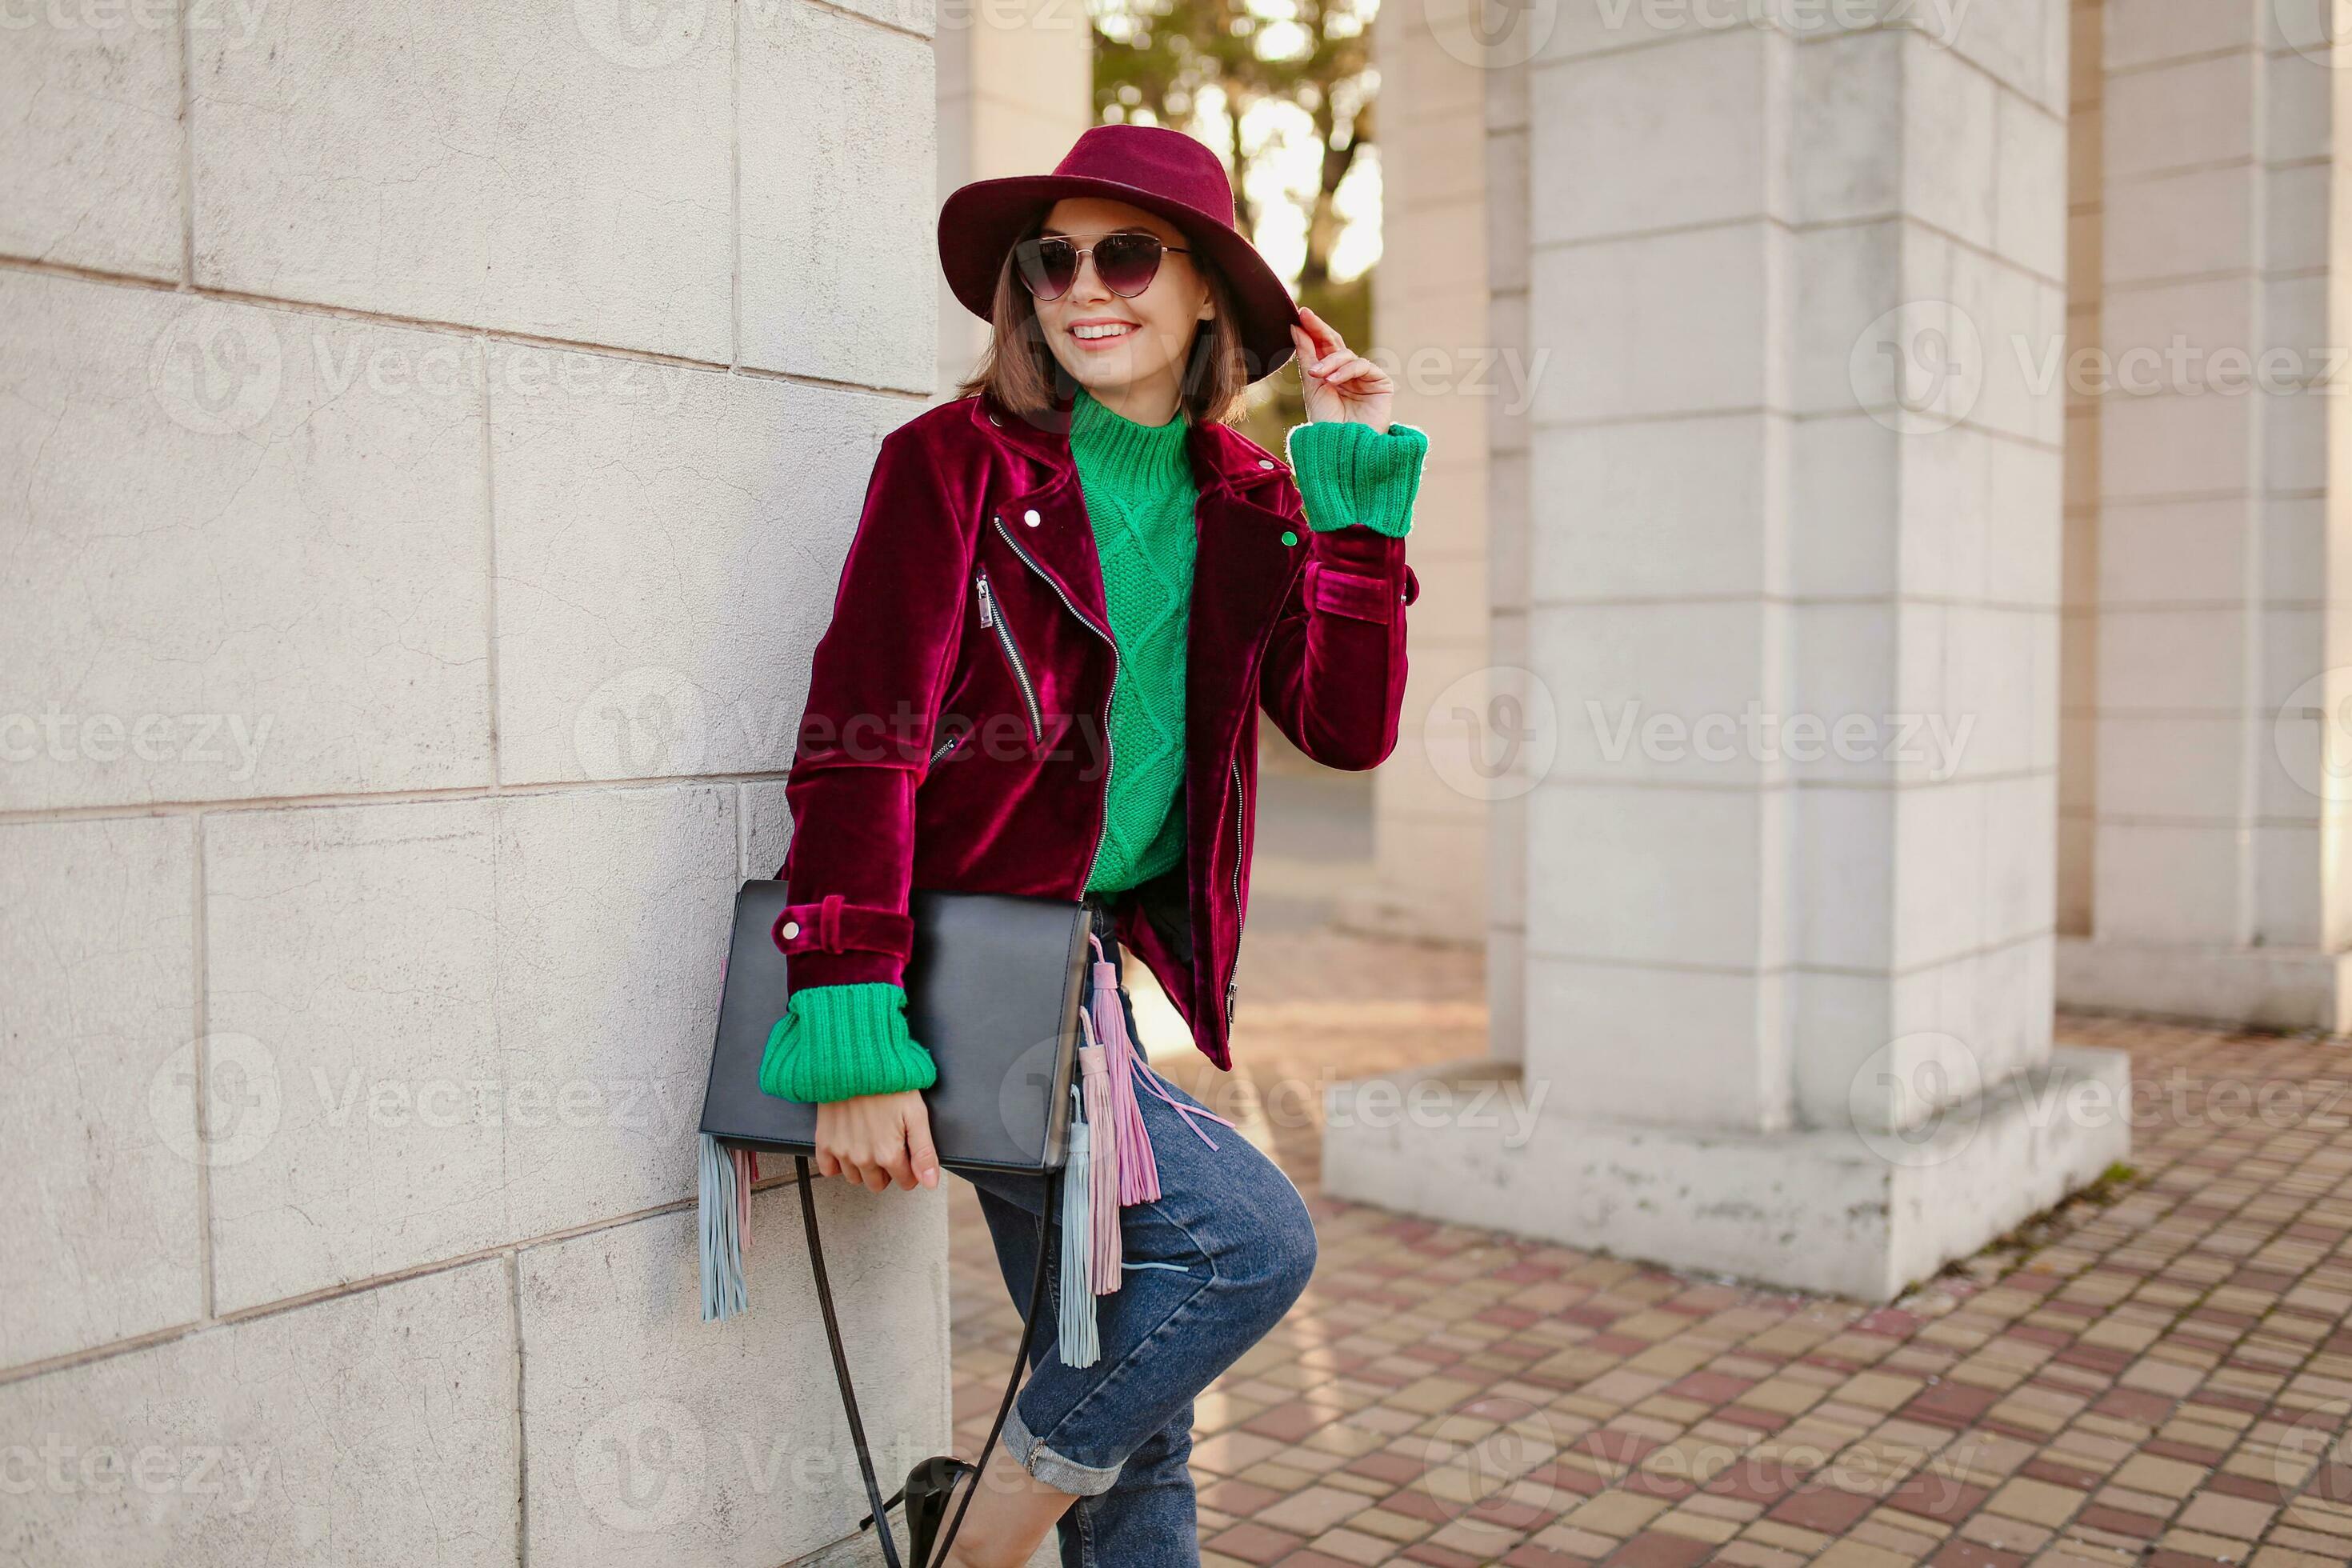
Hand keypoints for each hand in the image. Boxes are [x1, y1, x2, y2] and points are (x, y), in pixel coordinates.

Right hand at [812, 1090, 940, 1192]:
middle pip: (879, 1183)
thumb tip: (930, 1183)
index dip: (910, 1169)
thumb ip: (924, 1153)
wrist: (857, 1063)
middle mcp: (863, 1159)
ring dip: (864, 1168)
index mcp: (888, 1155)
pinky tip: (848, 1147)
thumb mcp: (917, 1115)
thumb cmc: (889, 1084)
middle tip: (889, 1145)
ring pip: (855, 1178)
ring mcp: (841, 1152)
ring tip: (869, 1142)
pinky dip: (837, 1164)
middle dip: (887, 1171)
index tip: (908, 1152)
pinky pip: (828, 1170)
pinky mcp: (824, 1142)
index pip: (905, 1181)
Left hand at [1290, 305, 1394, 432]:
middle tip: (1306, 316)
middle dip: (1320, 330)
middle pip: (1335, 344)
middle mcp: (1348, 374)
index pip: (1322, 347)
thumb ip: (1307, 356)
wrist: (1342, 449)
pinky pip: (1362, 366)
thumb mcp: (1312, 387)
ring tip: (1316, 376)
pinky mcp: (1380, 383)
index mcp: (1330, 375)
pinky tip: (1332, 381)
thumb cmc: (1326, 423)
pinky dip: (1346, 371)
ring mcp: (1364, 378)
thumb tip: (1296, 326)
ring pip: (1346, 355)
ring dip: (1329, 362)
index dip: (1313, 330)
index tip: (1299, 314)